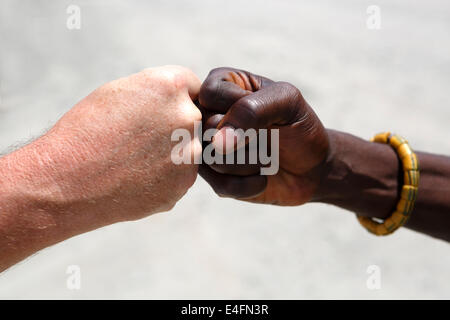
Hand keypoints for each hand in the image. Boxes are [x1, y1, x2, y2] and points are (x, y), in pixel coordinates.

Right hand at [4, 65, 201, 224]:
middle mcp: (187, 117)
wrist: (65, 182)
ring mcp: (189, 154)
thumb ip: (158, 91)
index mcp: (171, 86)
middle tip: (140, 139)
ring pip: (188, 149)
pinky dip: (165, 177)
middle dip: (174, 126)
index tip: (157, 111)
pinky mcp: (183, 184)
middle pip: (193, 118)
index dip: (174, 98)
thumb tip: (182, 99)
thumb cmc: (86, 131)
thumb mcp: (120, 91)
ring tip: (134, 161)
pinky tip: (136, 178)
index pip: (192, 86)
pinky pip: (180, 175)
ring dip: (171, 153)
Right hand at [198, 67, 328, 204]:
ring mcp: (207, 146)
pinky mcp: (213, 176)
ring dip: (249, 163)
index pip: (209, 94)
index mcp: (222, 84)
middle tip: (267, 136)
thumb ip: (251, 110)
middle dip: (246, 139)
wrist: (313, 168)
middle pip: (205, 129)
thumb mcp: (286, 103)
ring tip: (264, 156)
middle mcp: (208, 113)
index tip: (265, 115)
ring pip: (211, 159)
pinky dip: (249, 185)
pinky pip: (220, 184)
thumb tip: (217, 141)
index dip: (239, 110)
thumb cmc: (299, 126)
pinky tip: (261, 177)